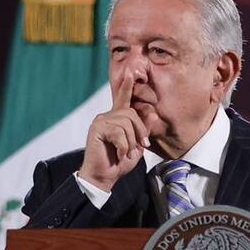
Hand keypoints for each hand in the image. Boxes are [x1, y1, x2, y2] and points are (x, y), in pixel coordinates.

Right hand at [79, 71, 150, 191]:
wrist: (103, 177)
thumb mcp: (137, 147)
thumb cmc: (118, 163)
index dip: (126, 86)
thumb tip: (152, 114)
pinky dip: (123, 146)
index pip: (123, 99)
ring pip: (126, 124)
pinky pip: (118, 132)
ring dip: (130, 142)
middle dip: (139, 132)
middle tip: (139, 147)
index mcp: (116, 119)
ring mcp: (100, 121)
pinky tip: (119, 154)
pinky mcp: (97, 129)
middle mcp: (107, 116)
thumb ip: (143, 131)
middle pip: (131, 114)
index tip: (130, 73)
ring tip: (125, 153)